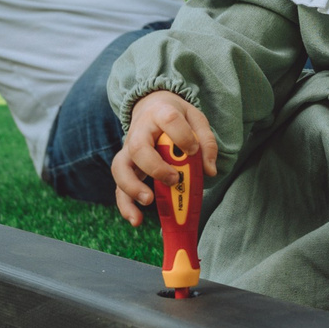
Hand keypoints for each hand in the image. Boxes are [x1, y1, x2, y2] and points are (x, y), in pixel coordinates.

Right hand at [110, 92, 218, 228]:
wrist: (150, 106)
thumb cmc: (176, 116)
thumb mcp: (196, 120)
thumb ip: (205, 142)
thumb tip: (209, 170)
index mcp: (161, 113)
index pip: (169, 120)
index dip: (182, 136)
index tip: (193, 150)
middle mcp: (140, 131)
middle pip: (138, 147)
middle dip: (155, 167)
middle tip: (174, 179)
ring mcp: (129, 149)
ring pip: (120, 168)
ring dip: (132, 187)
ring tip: (148, 200)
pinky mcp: (126, 166)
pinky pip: (119, 186)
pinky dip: (125, 205)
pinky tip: (137, 220)